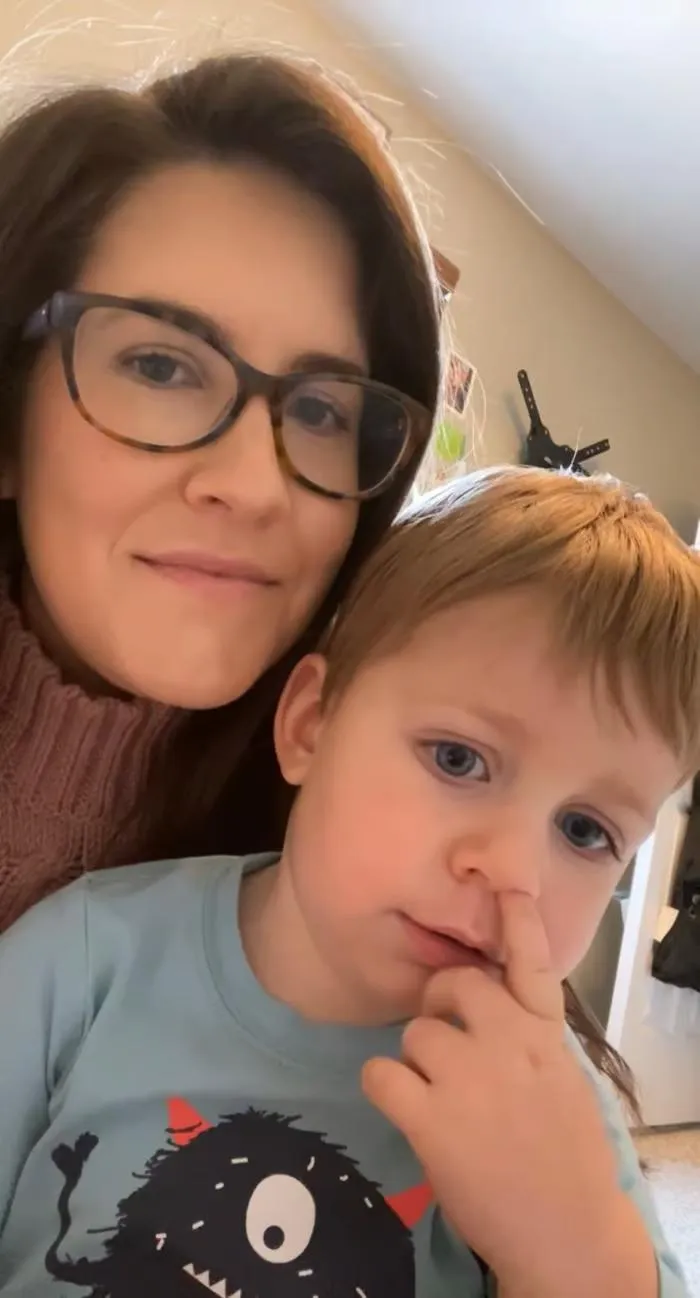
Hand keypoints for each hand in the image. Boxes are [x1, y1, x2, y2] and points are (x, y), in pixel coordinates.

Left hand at [362, 892, 644, 1294]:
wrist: (566, 1232)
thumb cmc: (565, 1160)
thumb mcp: (559, 1082)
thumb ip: (525, 1042)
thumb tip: (485, 1014)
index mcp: (543, 1036)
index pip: (531, 965)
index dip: (516, 923)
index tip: (508, 887)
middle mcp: (508, 1043)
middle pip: (452, 986)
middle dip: (439, 1006)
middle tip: (443, 1042)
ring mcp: (468, 1077)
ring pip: (413, 1033)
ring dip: (415, 1060)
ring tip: (437, 1098)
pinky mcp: (431, 1117)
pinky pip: (380, 1073)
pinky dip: (383, 1087)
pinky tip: (404, 1109)